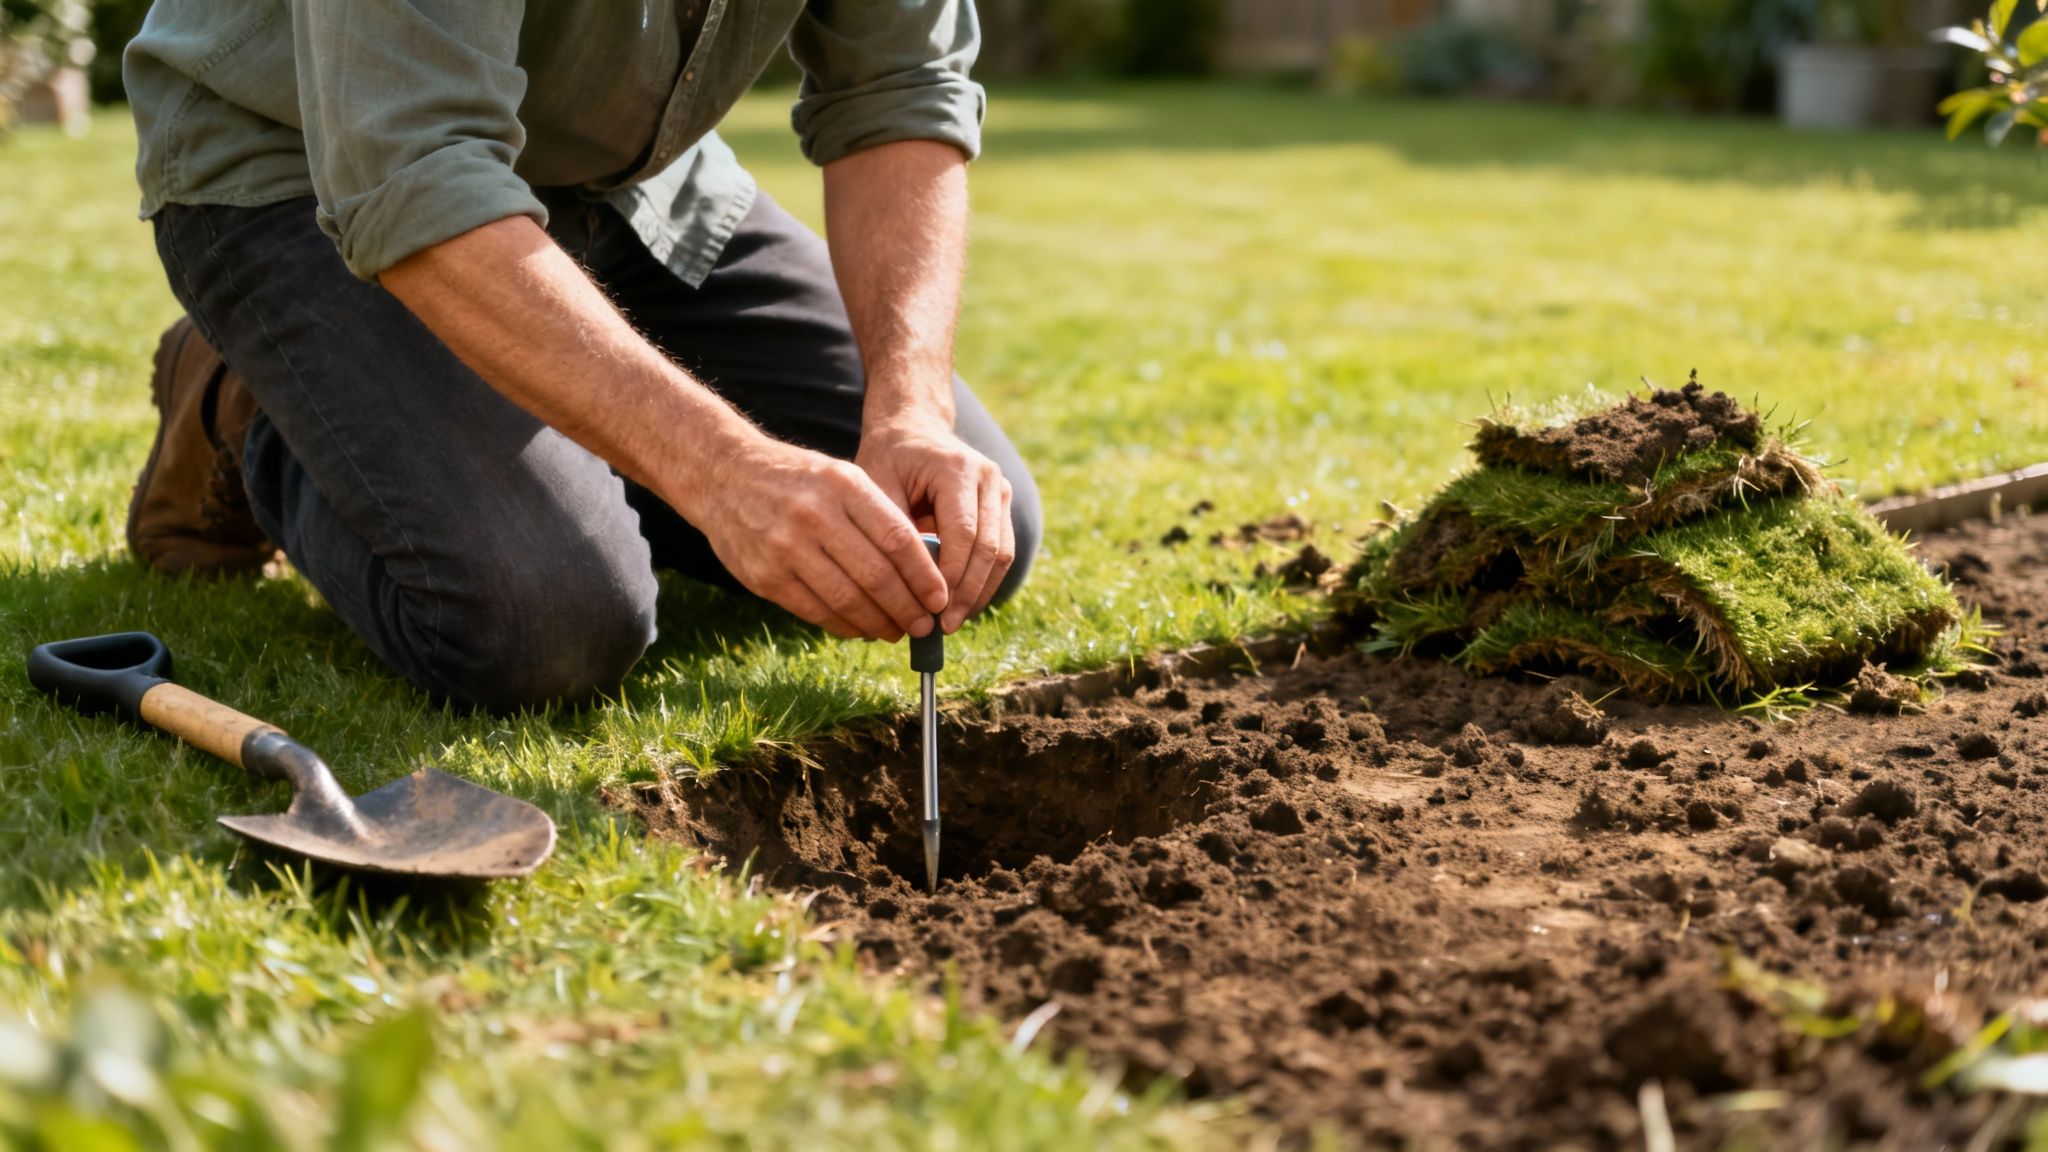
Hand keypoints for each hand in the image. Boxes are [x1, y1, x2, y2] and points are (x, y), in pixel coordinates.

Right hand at [690, 435, 947, 640]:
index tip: (941, 598)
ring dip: (880, 624)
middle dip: (908, 609)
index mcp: (843, 485)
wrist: (722, 476)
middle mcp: (815, 515)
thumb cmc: (797, 480)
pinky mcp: (764, 577)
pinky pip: (816, 612)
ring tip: (897, 631)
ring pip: (848, 601)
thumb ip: (878, 516)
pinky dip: (846, 627)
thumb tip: (922, 573)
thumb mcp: (840, 477)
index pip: (898, 540)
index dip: (925, 576)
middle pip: (876, 576)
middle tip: (925, 625)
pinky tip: (863, 628)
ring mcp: (786, 548)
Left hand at [857, 415, 1014, 632]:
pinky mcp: (1002, 505)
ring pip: (1002, 553)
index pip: (964, 533)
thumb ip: (892, 531)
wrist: (912, 429)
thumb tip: (900, 590)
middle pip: (989, 548)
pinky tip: (963, 605)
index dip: (951, 576)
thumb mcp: (876, 487)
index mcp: (957, 468)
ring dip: (980, 592)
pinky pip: (1001, 551)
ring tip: (954, 622)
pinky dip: (984, 581)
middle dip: (968, 592)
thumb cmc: (887, 459)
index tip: (932, 610)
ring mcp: (1001, 490)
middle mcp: (988, 477)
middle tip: (944, 626)